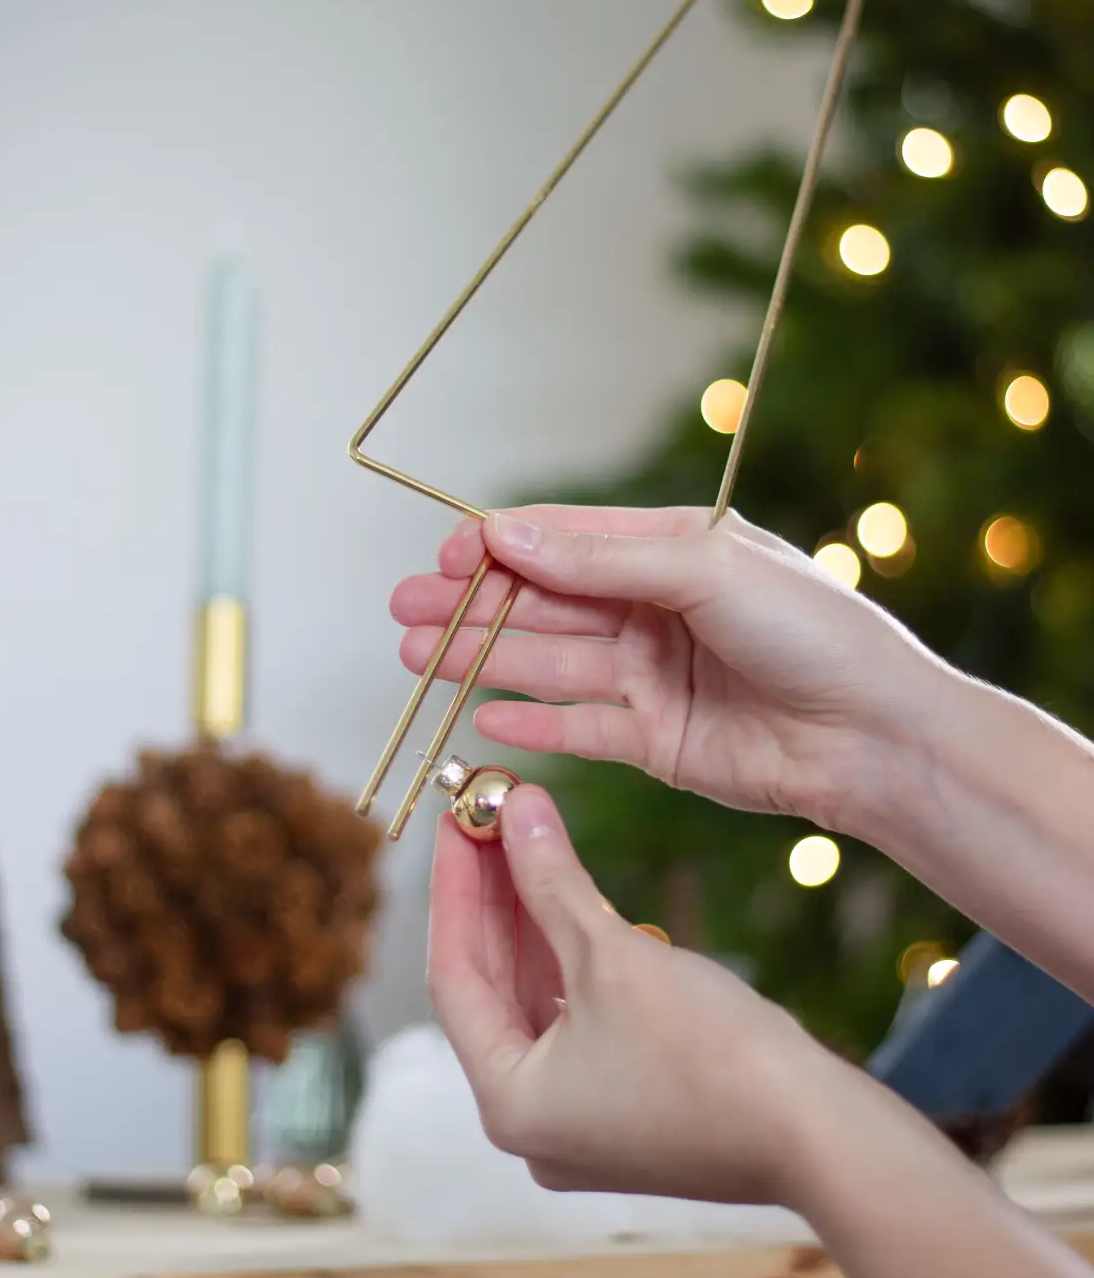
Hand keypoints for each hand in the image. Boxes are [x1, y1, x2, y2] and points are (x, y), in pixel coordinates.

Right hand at [393, 504, 947, 839]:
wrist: (875, 735)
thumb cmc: (811, 632)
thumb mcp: (706, 568)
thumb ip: (601, 561)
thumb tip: (508, 536)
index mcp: (671, 549)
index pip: (564, 540)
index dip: (499, 545)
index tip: (445, 556)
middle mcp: (654, 609)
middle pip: (543, 603)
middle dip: (471, 605)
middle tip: (402, 610)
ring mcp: (651, 676)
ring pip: (549, 663)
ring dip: (482, 659)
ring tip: (414, 658)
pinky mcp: (655, 741)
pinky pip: (578, 728)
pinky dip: (531, 722)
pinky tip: (482, 716)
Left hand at [428, 782, 823, 1203]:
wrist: (818, 1134)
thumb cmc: (711, 1054)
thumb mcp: (614, 954)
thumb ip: (552, 880)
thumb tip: (516, 811)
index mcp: (508, 1103)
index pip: (453, 976)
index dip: (454, 888)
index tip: (456, 818)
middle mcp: (532, 1124)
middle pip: (491, 989)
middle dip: (492, 898)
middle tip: (489, 817)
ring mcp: (581, 1122)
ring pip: (535, 1002)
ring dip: (532, 922)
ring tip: (524, 838)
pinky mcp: (628, 1109)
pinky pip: (576, 1022)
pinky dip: (570, 960)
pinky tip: (571, 898)